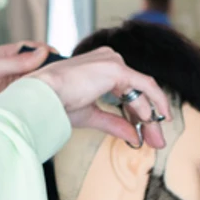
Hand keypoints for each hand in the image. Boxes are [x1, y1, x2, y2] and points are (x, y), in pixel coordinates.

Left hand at [0, 43, 54, 141]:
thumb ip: (16, 61)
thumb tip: (42, 52)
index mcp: (9, 56)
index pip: (34, 49)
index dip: (46, 51)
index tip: (57, 57)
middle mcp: (16, 71)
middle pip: (41, 67)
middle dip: (52, 70)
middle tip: (64, 76)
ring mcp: (19, 88)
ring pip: (40, 85)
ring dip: (49, 87)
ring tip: (62, 90)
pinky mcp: (20, 105)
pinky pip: (35, 101)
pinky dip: (43, 102)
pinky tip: (51, 104)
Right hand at [27, 48, 171, 147]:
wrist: (42, 97)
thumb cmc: (55, 103)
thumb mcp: (91, 116)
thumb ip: (114, 123)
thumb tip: (133, 136)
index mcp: (99, 67)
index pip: (126, 91)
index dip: (137, 113)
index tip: (145, 134)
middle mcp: (108, 59)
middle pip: (137, 90)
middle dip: (148, 118)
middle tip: (156, 140)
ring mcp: (113, 61)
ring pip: (142, 90)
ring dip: (151, 116)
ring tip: (156, 138)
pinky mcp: (116, 68)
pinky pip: (144, 86)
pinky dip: (154, 102)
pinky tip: (155, 119)